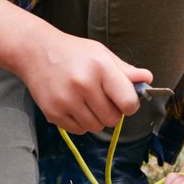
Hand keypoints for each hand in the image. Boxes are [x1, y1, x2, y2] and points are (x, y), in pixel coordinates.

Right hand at [21, 26, 150, 132]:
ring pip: (96, 128)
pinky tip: (75, 105)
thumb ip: (125, 70)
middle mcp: (83, 85)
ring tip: (88, 101)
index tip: (125, 100)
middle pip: (113, 119)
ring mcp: (66, 101)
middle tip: (103, 98)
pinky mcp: (53, 113)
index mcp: (100, 68)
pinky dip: (81, 123)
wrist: (36, 52)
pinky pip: (79, 131)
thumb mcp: (101, 54)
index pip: (128, 102)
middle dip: (113, 112)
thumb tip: (148, 79)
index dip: (130, 105)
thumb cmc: (73, 52)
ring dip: (96, 118)